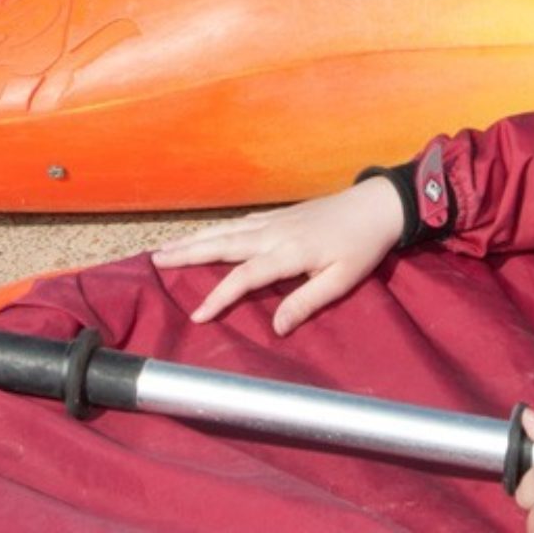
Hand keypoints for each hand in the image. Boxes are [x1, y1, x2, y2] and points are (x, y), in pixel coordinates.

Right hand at [152, 179, 405, 335]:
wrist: (378, 204)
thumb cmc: (362, 246)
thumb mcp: (342, 280)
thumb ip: (307, 303)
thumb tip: (276, 329)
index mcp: (289, 252)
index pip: (244, 276)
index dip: (219, 296)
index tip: (196, 315)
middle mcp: (275, 233)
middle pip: (224, 244)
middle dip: (189, 252)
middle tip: (156, 259)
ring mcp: (276, 220)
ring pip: (228, 229)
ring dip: (197, 238)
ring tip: (169, 246)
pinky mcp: (281, 215)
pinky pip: (241, 222)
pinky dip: (219, 228)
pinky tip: (209, 233)